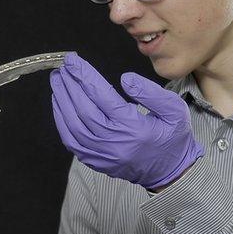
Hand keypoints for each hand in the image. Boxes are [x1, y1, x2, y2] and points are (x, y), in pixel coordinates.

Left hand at [50, 52, 203, 189]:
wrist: (171, 172)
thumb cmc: (173, 137)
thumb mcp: (174, 110)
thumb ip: (151, 93)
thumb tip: (125, 79)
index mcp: (133, 127)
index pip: (102, 96)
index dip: (85, 76)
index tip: (73, 61)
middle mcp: (114, 142)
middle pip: (83, 109)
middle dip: (70, 85)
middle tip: (62, 67)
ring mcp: (102, 154)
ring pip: (73, 125)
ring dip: (62, 102)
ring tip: (58, 82)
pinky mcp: (96, 161)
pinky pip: (72, 141)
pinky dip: (62, 122)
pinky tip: (59, 105)